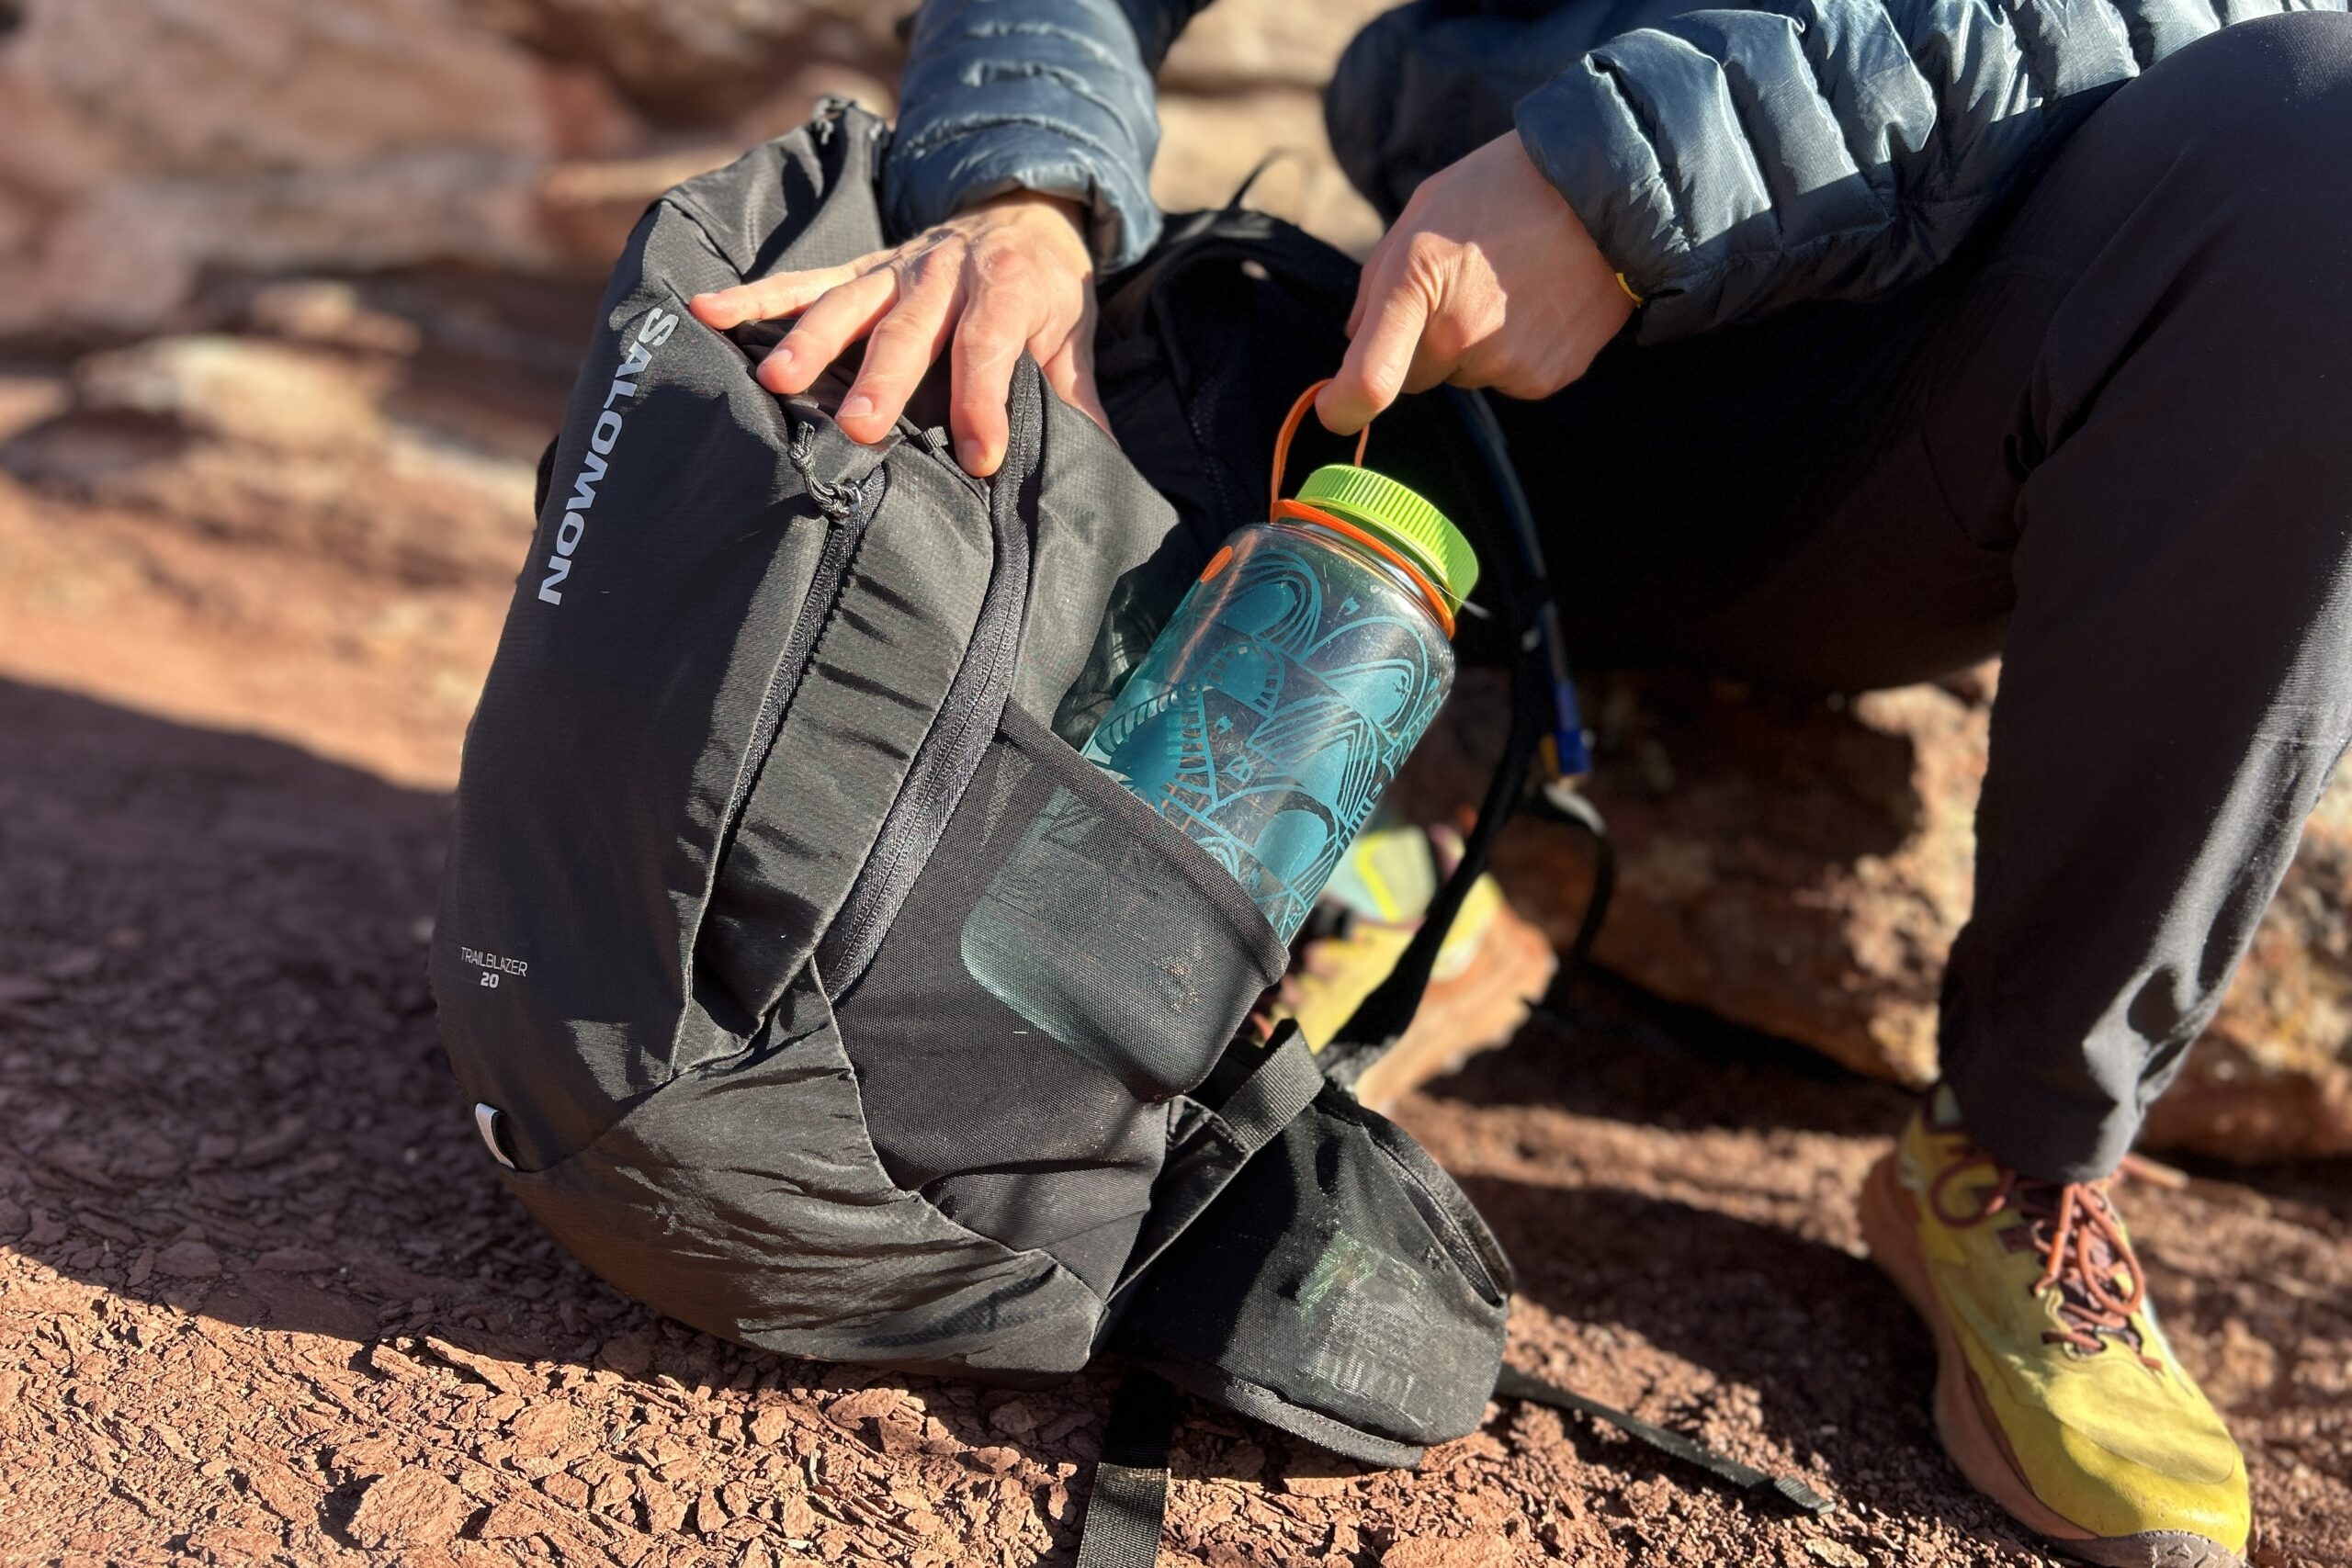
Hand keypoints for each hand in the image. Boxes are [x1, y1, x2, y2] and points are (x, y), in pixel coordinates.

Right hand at [686, 192, 1106, 475]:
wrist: (1020, 215)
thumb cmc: (1043, 295)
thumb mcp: (1073, 339)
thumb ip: (1079, 401)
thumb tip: (1106, 473)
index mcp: (1003, 290)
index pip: (991, 347)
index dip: (984, 401)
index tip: (981, 457)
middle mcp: (941, 273)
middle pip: (909, 328)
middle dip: (883, 377)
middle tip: (857, 425)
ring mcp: (891, 269)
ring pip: (846, 303)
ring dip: (810, 341)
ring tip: (776, 382)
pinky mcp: (856, 271)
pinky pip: (800, 283)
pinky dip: (754, 298)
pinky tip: (708, 310)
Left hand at [1317, 131, 1633, 434]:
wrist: (1613, 191)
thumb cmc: (1507, 189)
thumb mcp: (1425, 211)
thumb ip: (1379, 279)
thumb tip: (1354, 339)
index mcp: (1417, 280)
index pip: (1371, 378)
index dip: (1343, 405)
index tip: (1333, 410)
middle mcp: (1460, 331)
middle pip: (1415, 378)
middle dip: (1423, 347)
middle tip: (1462, 288)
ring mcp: (1506, 361)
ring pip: (1464, 378)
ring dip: (1474, 346)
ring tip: (1511, 285)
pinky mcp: (1546, 378)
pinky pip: (1508, 380)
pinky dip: (1516, 352)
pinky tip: (1539, 303)